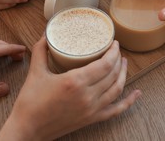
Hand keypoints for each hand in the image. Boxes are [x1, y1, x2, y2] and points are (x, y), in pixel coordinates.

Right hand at [0, 37, 140, 139]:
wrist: (28, 129)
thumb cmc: (30, 102)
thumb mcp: (35, 72)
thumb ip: (40, 50)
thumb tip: (45, 35)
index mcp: (74, 81)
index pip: (104, 64)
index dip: (113, 52)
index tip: (114, 43)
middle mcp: (87, 95)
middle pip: (112, 74)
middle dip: (118, 60)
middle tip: (117, 51)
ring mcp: (91, 109)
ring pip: (117, 89)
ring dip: (123, 74)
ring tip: (124, 64)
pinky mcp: (92, 119)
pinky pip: (116, 110)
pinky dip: (129, 102)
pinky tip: (137, 94)